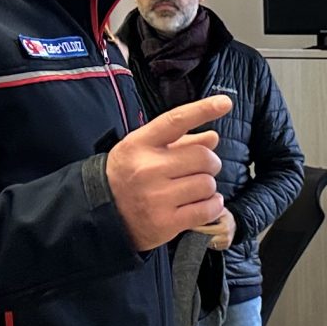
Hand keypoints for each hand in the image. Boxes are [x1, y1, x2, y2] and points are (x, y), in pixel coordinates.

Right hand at [109, 94, 231, 251]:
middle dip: (210, 164)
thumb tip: (212, 137)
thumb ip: (179, 142)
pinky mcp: (165, 222)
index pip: (175, 121)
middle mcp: (147, 168)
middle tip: (202, 170)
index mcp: (140, 144)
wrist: (102, 213)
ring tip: (195, 189)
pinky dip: (213, 206)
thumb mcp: (144, 151)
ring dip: (209, 187)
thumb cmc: (128, 176)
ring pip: (207, 184)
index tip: (224, 103)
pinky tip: (206, 204)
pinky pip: (206, 209)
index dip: (203, 110)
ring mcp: (156, 197)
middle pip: (202, 158)